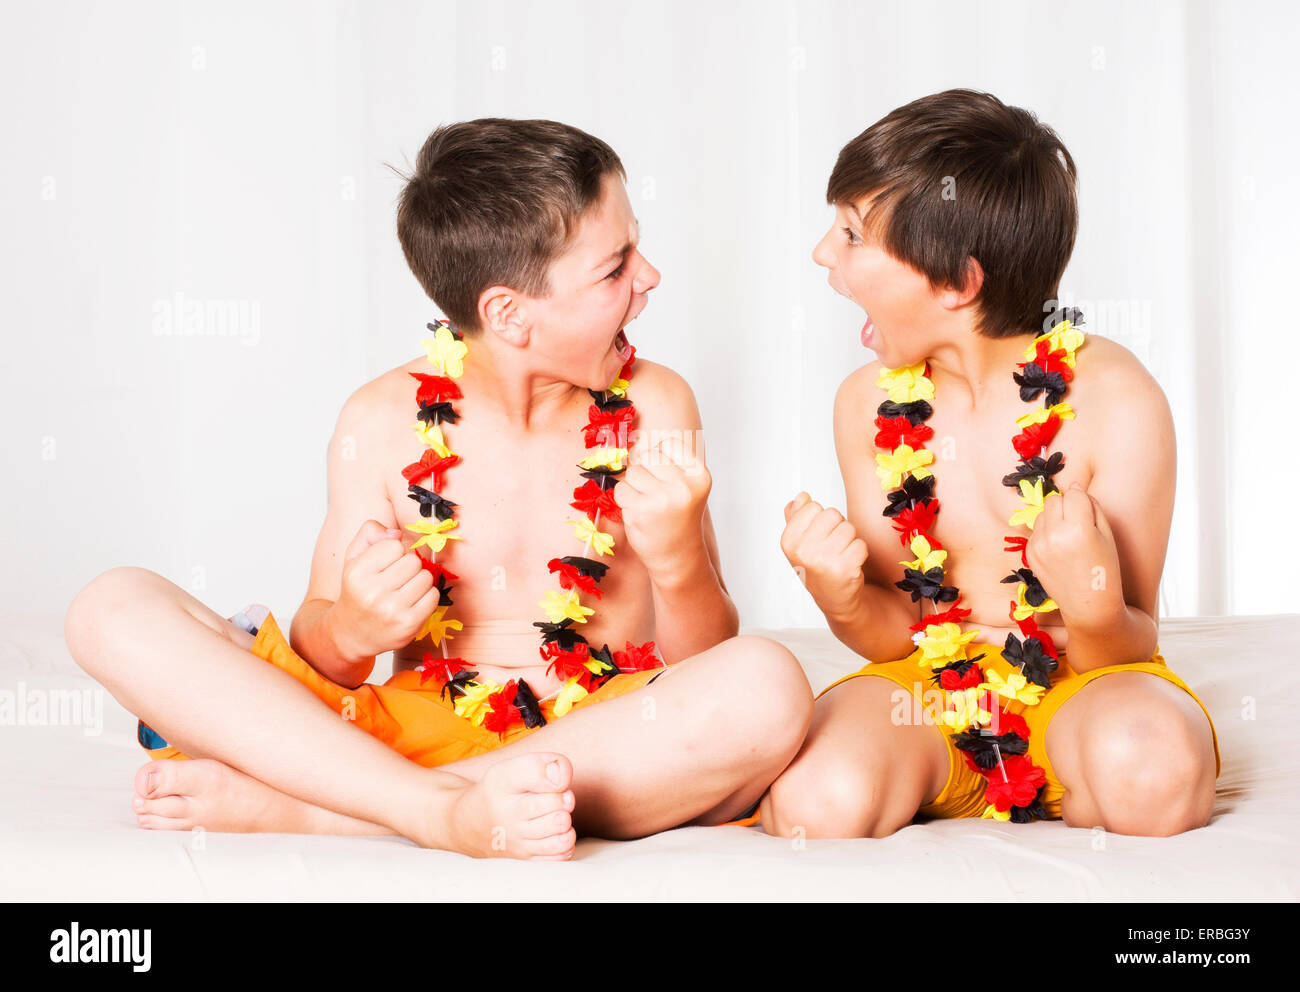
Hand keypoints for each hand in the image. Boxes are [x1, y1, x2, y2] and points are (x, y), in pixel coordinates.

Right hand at [326, 519, 437, 660]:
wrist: (350, 633)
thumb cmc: (357, 591)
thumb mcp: (353, 557)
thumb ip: (370, 534)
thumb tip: (396, 533)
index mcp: (357, 573)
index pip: (395, 545)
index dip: (394, 552)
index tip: (386, 564)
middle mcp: (373, 592)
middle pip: (413, 561)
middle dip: (408, 566)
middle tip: (396, 579)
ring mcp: (392, 610)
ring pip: (426, 577)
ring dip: (419, 581)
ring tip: (403, 590)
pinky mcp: (409, 624)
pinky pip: (433, 596)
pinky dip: (426, 597)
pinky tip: (411, 602)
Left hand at [617, 432, 711, 576]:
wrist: (678, 556)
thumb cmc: (678, 516)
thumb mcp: (686, 485)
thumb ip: (668, 461)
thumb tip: (634, 436)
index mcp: (699, 475)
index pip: (667, 444)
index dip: (660, 459)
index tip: (666, 478)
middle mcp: (683, 486)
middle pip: (647, 456)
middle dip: (645, 472)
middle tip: (656, 495)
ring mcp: (661, 499)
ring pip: (632, 473)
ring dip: (633, 487)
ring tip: (648, 505)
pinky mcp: (640, 512)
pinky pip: (621, 490)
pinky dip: (625, 501)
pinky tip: (640, 515)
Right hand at [780, 492, 868, 619]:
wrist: (834, 599)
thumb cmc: (817, 567)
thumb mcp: (799, 543)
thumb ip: (796, 517)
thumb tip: (802, 496)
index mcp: (789, 541)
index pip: (813, 506)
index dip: (820, 519)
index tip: (817, 537)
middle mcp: (803, 551)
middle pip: (832, 514)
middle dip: (837, 527)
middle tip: (832, 547)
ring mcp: (823, 560)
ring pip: (848, 528)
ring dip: (849, 540)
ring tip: (841, 556)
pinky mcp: (845, 568)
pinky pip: (861, 544)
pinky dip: (860, 553)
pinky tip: (850, 564)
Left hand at [1024, 482, 1123, 628]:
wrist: (1089, 605)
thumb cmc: (1104, 568)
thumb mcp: (1107, 535)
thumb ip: (1092, 507)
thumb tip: (1074, 486)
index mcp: (1077, 530)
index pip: (1074, 493)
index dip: (1083, 500)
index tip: (1089, 515)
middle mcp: (1054, 535)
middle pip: (1055, 499)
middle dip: (1066, 506)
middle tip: (1079, 525)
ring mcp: (1038, 545)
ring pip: (1043, 513)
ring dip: (1055, 518)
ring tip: (1069, 538)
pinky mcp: (1030, 553)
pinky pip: (1036, 529)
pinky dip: (1047, 533)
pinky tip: (1060, 549)